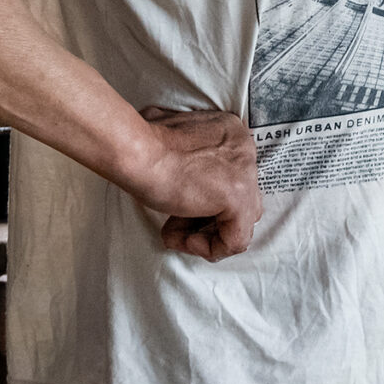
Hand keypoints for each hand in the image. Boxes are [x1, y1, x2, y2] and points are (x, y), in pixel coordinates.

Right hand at [129, 107, 260, 261]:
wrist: (138, 152)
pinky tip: (184, 240)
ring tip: (174, 233)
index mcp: (232, 135)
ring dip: (204, 235)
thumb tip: (194, 192)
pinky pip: (236, 240)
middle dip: (204, 220)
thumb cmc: (145, 147)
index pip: (231, 180)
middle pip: (238, 201)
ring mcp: (246, 175)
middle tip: (173, 223)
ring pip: (240, 222)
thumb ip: (194, 163)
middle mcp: (245, 151)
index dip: (203, 201)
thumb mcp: (176, 147)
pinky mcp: (238, 199)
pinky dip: (210, 248)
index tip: (177, 206)